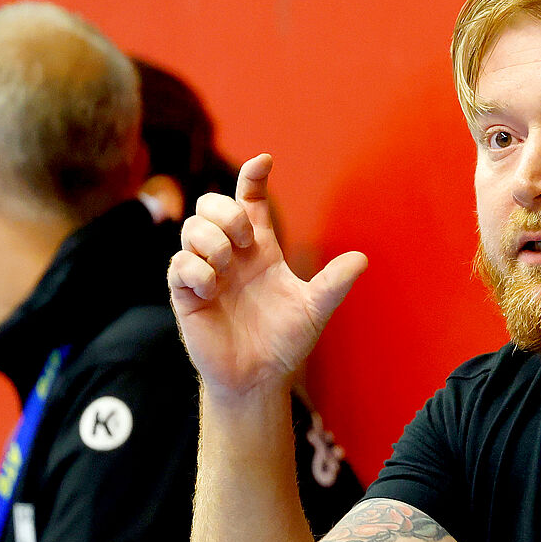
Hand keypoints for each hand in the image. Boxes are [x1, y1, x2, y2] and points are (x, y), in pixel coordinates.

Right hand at [167, 154, 366, 400]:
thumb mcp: (314, 310)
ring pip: (191, 227)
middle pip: (212, 204)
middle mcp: (230, 255)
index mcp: (260, 250)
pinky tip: (211, 287)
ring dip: (211, 240)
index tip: (265, 162)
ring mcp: (205, 273)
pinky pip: (178, 264)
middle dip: (226, 210)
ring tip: (227, 266)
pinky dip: (195, 269)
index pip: (250, 200)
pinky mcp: (185, 295)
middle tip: (245, 239)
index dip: (254, 177)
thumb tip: (362, 259)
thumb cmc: (284, 343)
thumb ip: (333, 284)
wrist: (258, 379)